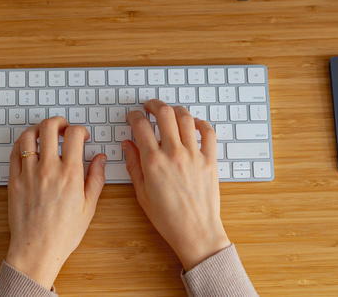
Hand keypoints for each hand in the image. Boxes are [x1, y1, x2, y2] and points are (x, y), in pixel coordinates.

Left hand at [4, 117, 106, 287]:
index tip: (81, 136)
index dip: (80, 129)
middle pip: (49, 128)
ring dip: (38, 129)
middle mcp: (48, 169)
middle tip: (63, 127)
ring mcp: (28, 173)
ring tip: (45, 135)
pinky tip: (29, 147)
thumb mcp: (89, 207)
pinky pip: (15, 152)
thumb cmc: (63, 233)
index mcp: (70, 174)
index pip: (74, 135)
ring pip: (29, 136)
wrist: (37, 249)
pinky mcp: (14, 180)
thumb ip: (96, 178)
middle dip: (58, 122)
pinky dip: (22, 143)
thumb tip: (101, 159)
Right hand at [123, 100, 229, 270]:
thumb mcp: (142, 193)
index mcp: (153, 162)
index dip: (134, 116)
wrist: (196, 232)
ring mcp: (194, 155)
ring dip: (175, 109)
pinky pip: (208, 132)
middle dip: (154, 105)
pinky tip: (193, 124)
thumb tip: (127, 144)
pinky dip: (200, 123)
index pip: (140, 126)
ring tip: (169, 112)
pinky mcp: (210, 160)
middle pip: (164, 113)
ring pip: (185, 118)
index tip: (132, 116)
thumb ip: (133, 165)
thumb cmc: (168, 218)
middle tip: (149, 106)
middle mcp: (174, 154)